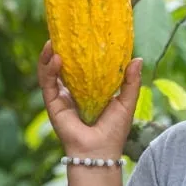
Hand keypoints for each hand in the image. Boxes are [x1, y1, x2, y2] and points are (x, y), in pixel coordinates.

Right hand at [37, 41, 141, 157]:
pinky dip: (49, 70)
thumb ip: (132, 81)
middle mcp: (73, 92)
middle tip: (63, 34)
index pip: (82, 67)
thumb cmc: (115, 130)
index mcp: (90, 90)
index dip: (80, 52)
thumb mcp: (127, 101)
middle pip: (63, 66)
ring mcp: (61, 98)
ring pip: (50, 72)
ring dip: (49, 56)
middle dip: (61, 50)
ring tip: (53, 42)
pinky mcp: (52, 104)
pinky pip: (47, 83)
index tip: (83, 36)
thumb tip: (138, 57)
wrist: (100, 151)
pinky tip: (56, 58)